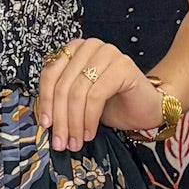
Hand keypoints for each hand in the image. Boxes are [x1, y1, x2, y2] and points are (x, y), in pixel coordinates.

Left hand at [33, 38, 164, 151]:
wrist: (145, 108)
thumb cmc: (112, 104)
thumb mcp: (79, 101)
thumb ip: (60, 101)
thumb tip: (43, 119)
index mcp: (75, 50)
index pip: (50, 73)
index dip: (45, 101)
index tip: (46, 125)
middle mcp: (90, 47)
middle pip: (63, 85)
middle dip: (60, 118)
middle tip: (60, 141)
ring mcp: (107, 53)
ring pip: (77, 92)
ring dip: (74, 122)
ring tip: (75, 141)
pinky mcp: (122, 66)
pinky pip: (96, 96)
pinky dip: (89, 118)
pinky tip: (89, 133)